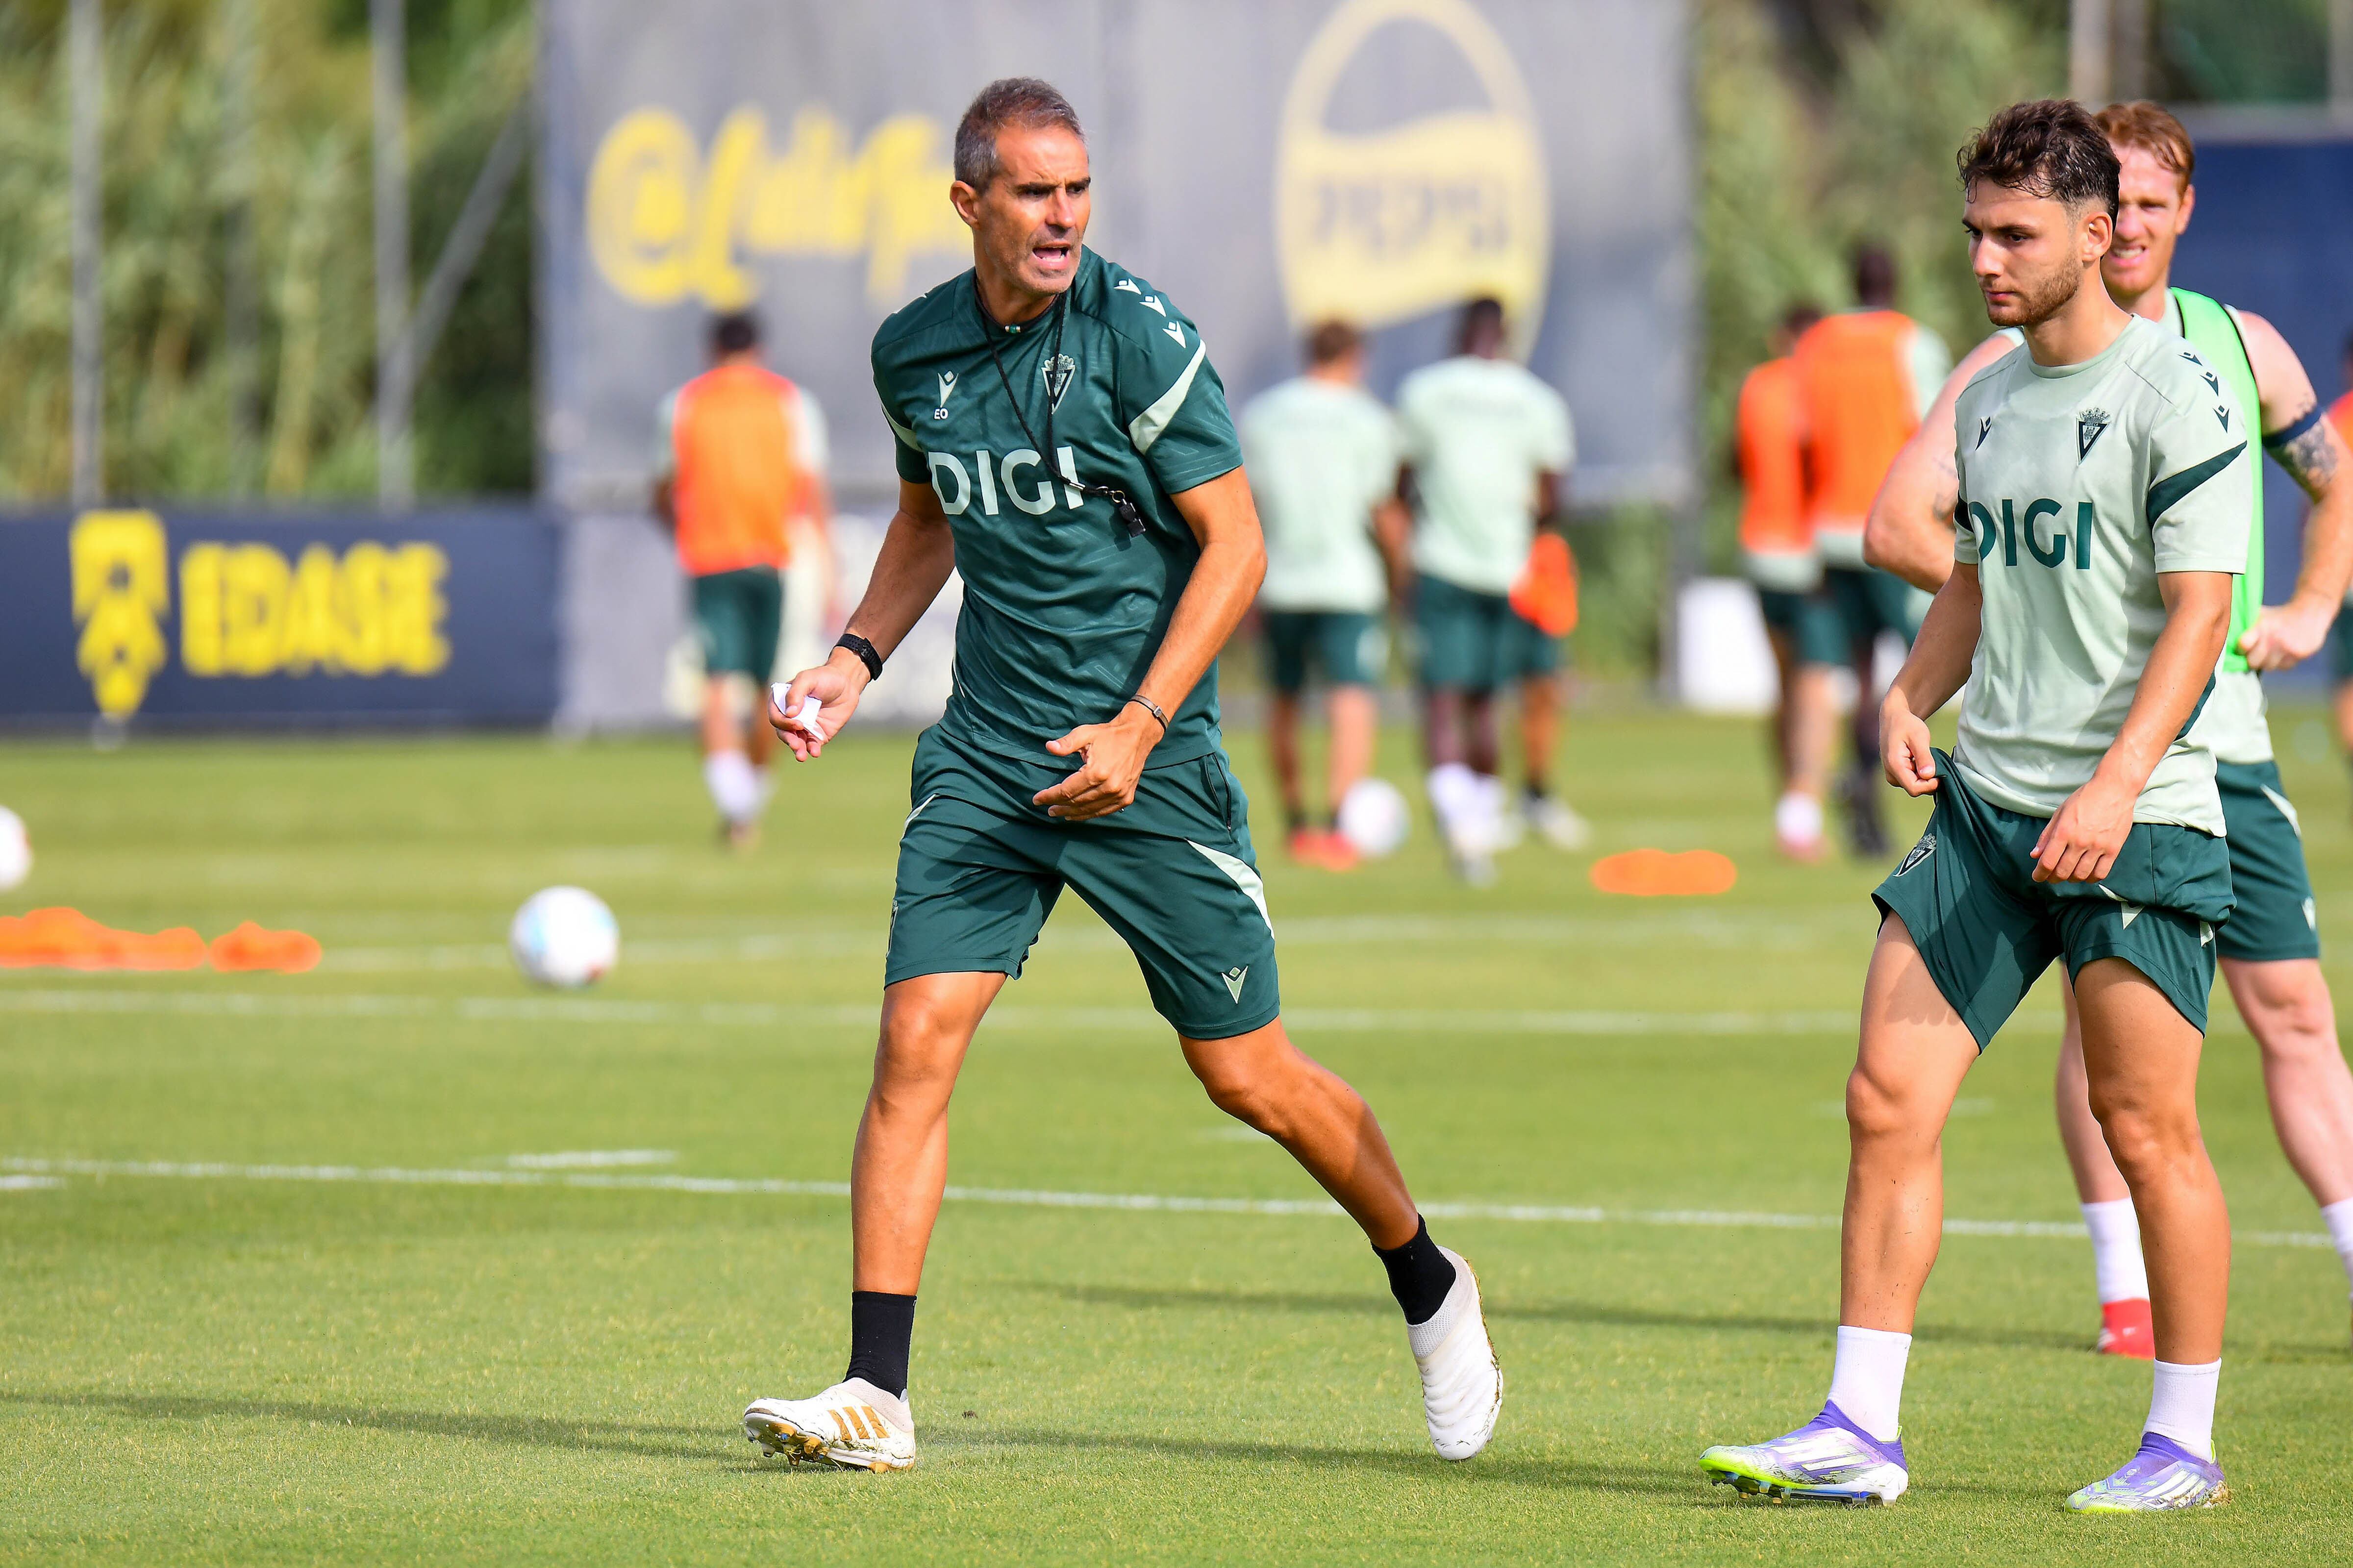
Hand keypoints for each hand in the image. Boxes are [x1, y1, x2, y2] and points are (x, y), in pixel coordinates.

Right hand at [768, 648, 870, 761]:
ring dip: (797, 750)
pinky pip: (812, 745)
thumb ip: (796, 693)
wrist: (847, 684)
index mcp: (783, 702)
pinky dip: (812, 750)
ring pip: (796, 741)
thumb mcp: (808, 679)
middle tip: (796, 745)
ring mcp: (803, 726)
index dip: (783, 722)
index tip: (797, 723)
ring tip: (802, 756)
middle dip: (788, 740)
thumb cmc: (824, 678)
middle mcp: (790, 716)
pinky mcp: (817, 734)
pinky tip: (815, 752)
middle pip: (783, 732)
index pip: (775, 716)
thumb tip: (790, 713)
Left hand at [1033, 706, 1160, 820]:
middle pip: (1077, 802)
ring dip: (1072, 813)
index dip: (1049, 796)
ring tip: (1059, 813)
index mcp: (1096, 772)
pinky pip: (1104, 811)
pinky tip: (1078, 814)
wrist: (1138, 735)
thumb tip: (1049, 747)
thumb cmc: (1109, 734)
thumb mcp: (1085, 733)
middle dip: (1059, 806)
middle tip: (1047, 809)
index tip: (1037, 800)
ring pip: (1090, 810)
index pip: (1066, 791)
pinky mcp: (1126, 797)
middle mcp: (1109, 787)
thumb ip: (1066, 743)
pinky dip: (1090, 814)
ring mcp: (1119, 794)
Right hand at [1881, 701, 1938, 795]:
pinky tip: (1921, 760)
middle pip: (1914, 789)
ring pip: (1914, 786)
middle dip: (1928, 780)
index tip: (1941, 773)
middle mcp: (1890, 773)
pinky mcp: (1895, 773)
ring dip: (1925, 777)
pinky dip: (1920, 774)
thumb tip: (1929, 775)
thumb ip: (1924, 757)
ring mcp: (1892, 774)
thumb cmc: (1906, 725)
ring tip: (1926, 758)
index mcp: (1895, 765)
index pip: (1914, 788)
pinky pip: (1911, 780)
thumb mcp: (1919, 737)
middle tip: (1935, 762)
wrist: (1893, 718)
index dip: (1930, 785)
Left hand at [2032, 773, 2132, 882]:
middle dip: (2053, 878)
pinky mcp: (2114, 849)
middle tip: (2051, 878)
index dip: (2040, 874)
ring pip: (2081, 875)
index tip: (2037, 877)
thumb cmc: (2084, 799)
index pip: (2048, 862)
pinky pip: (2101, 873)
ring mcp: (2098, 847)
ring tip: (2068, 876)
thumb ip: (2047, 835)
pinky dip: (2091, 878)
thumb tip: (2035, 855)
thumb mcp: (2060, 813)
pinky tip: (2086, 875)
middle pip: (2063, 871)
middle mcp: (2080, 842)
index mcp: (2064, 832)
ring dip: (2071, 879)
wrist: (2114, 790)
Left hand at [2238, 595, 2334, 670]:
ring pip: (2269, 667)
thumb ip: (2244, 625)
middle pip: (2253, 662)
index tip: (2243, 646)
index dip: (2241, 649)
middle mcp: (2274, 639)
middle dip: (2252, 659)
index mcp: (2262, 626)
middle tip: (2256, 652)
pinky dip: (2282, 663)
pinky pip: (2284, 667)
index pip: (2243, 645)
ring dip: (2267, 662)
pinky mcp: (2300, 654)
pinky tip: (2284, 652)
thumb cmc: (2279, 615)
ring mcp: (2287, 648)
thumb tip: (2224, 636)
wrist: (2310, 611)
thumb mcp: (2260, 614)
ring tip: (2271, 651)